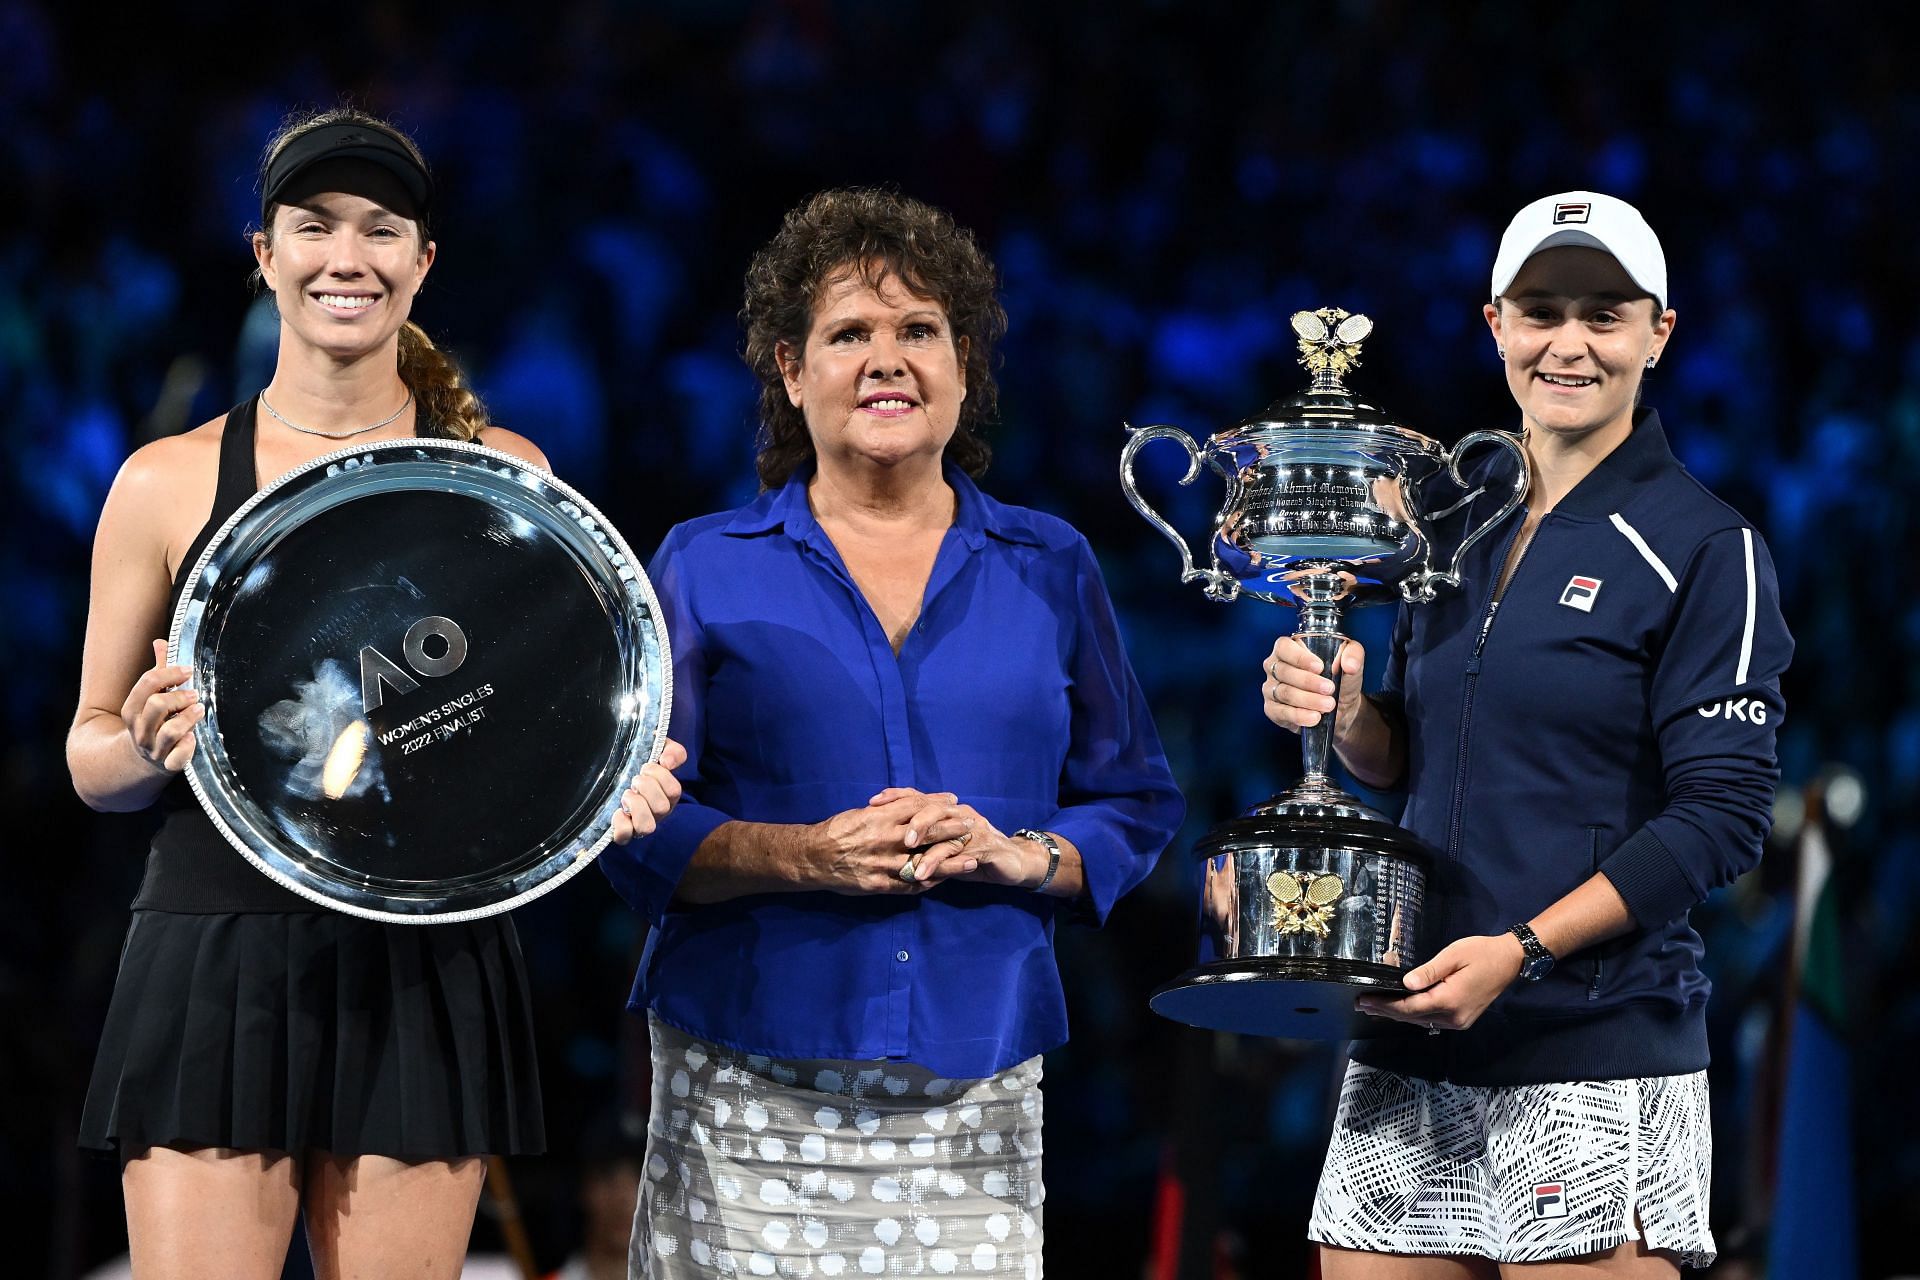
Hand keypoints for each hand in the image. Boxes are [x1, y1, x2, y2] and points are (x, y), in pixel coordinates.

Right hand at [122, 639, 199, 773]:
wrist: (142, 759)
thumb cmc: (154, 720)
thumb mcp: (150, 697)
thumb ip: (158, 671)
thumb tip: (161, 642)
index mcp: (132, 709)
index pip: (146, 684)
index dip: (169, 673)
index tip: (188, 670)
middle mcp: (140, 730)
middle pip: (157, 706)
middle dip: (178, 696)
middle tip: (194, 693)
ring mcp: (154, 748)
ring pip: (170, 732)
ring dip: (189, 718)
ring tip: (198, 709)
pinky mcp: (168, 764)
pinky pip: (177, 759)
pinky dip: (187, 748)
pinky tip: (193, 737)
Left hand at [610, 738, 687, 843]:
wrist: (614, 765)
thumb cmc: (640, 758)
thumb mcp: (659, 747)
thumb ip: (672, 751)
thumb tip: (668, 762)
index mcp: (667, 793)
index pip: (674, 790)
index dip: (660, 776)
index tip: (645, 766)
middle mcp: (657, 811)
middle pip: (662, 808)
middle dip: (646, 788)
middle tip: (634, 779)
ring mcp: (640, 823)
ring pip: (647, 827)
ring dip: (637, 807)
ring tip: (626, 795)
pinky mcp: (623, 831)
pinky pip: (624, 837)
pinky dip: (621, 825)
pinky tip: (617, 812)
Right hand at [791, 791, 968, 894]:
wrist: (812, 858)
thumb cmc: (836, 830)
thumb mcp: (861, 813)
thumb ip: (886, 810)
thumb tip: (910, 803)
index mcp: (879, 817)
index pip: (917, 807)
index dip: (939, 805)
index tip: (955, 803)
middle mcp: (885, 839)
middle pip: (928, 833)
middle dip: (953, 830)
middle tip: (972, 827)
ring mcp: (884, 864)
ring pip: (925, 862)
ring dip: (951, 861)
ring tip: (972, 859)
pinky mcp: (880, 885)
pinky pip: (911, 885)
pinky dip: (930, 882)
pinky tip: (945, 880)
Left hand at [866, 788, 1047, 889]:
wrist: (1011, 863)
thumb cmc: (970, 854)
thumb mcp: (942, 846)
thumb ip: (922, 841)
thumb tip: (887, 839)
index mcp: (945, 809)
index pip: (917, 796)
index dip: (895, 796)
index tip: (871, 803)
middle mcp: (957, 813)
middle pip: (930, 805)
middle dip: (908, 816)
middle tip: (885, 827)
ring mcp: (972, 828)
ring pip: (944, 827)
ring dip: (923, 841)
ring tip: (904, 853)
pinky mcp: (983, 846)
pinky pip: (957, 853)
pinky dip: (938, 864)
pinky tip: (922, 875)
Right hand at [1261, 635, 1364, 732]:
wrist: (1342, 708)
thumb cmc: (1340, 679)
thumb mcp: (1351, 662)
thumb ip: (1354, 654)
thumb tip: (1349, 665)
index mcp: (1289, 649)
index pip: (1284, 647)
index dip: (1299, 657)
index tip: (1319, 667)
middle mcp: (1275, 666)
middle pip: (1284, 671)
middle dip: (1308, 682)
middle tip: (1329, 689)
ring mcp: (1271, 688)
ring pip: (1284, 692)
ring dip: (1307, 700)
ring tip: (1328, 705)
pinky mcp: (1272, 709)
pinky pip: (1280, 712)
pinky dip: (1299, 715)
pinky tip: (1314, 717)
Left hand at [1355, 933, 1525, 1032]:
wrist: (1511, 961)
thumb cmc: (1482, 953)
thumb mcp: (1453, 956)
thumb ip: (1429, 971)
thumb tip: (1405, 984)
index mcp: (1450, 1000)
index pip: (1409, 1007)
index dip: (1385, 1005)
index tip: (1364, 1000)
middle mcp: (1453, 1017)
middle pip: (1413, 1017)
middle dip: (1386, 1011)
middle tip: (1361, 1005)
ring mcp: (1459, 1021)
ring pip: (1421, 1021)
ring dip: (1398, 1015)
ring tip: (1374, 1008)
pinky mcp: (1462, 1019)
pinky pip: (1432, 1020)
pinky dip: (1413, 1015)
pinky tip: (1401, 1010)